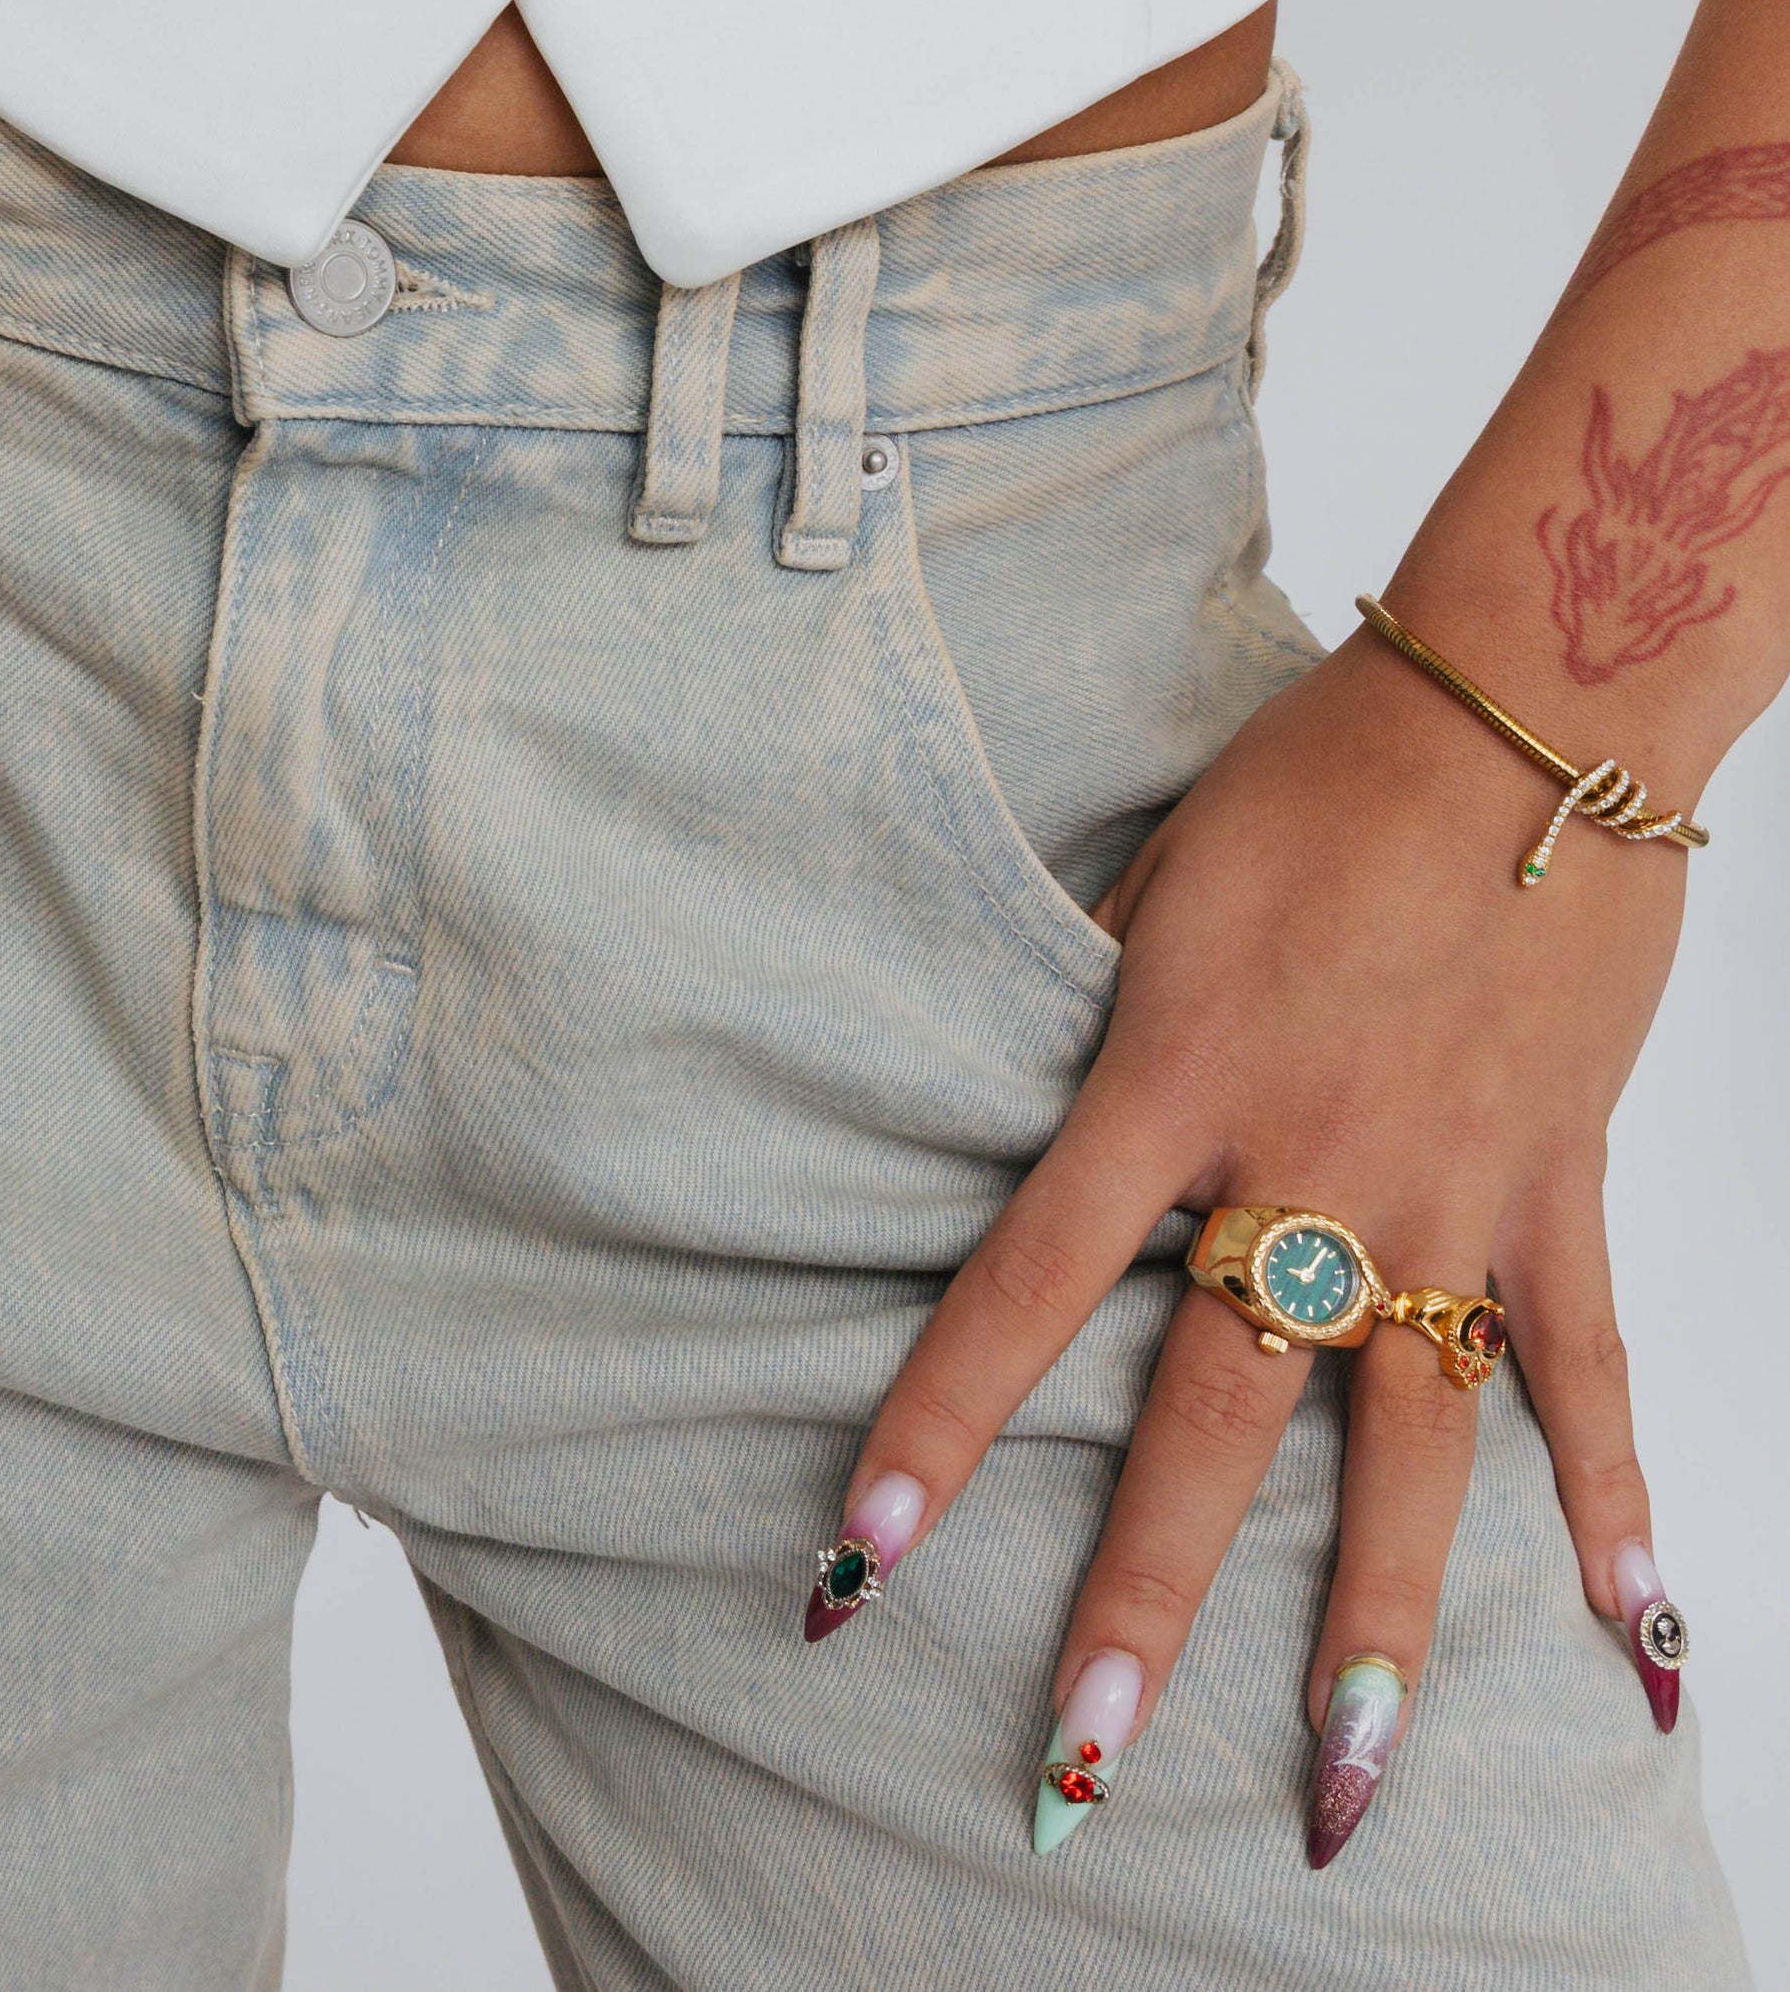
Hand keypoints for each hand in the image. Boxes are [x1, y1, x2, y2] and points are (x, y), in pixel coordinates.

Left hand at [811, 626, 1691, 1861]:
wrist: (1533, 709)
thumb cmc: (1309, 781)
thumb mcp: (1150, 885)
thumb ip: (1085, 1014)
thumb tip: (1009, 1102)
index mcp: (1171, 1087)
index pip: (1020, 1289)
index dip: (937, 1428)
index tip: (862, 1551)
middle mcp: (1308, 1170)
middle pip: (1207, 1425)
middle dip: (1142, 1607)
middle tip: (1080, 1767)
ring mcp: (1452, 1197)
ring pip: (1406, 1455)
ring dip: (1377, 1635)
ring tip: (1346, 1789)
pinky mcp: (1566, 1190)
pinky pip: (1590, 1378)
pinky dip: (1614, 1511)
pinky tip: (1636, 1649)